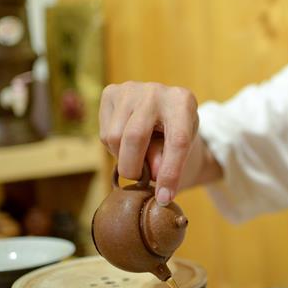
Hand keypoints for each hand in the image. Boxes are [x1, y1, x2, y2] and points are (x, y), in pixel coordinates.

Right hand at [99, 81, 198, 204]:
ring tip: (136, 157)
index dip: (170, 174)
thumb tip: (152, 172)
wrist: (163, 114)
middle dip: (134, 167)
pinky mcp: (110, 92)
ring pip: (114, 137)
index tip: (164, 198)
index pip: (177, 141)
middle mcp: (156, 90)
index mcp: (183, 102)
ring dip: (122, 158)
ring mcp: (131, 89)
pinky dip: (113, 148)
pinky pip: (104, 133)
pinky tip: (126, 143)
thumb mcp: (182, 150)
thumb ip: (169, 161)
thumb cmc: (175, 136)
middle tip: (139, 179)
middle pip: (135, 136)